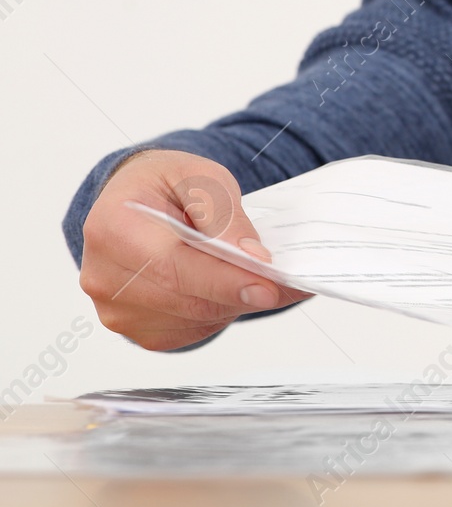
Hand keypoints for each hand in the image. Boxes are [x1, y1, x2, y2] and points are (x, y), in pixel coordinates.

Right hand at [79, 149, 309, 350]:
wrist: (139, 200)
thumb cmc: (167, 184)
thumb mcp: (199, 176)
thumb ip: (223, 214)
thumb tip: (251, 256)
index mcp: (112, 228)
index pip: (172, 266)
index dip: (223, 281)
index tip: (268, 286)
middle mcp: (104, 276)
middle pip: (187, 299)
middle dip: (243, 293)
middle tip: (292, 284)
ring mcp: (116, 309)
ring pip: (195, 319)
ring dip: (236, 302)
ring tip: (267, 278)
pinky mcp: (137, 329)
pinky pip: (191, 330)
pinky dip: (221, 312)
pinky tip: (233, 288)